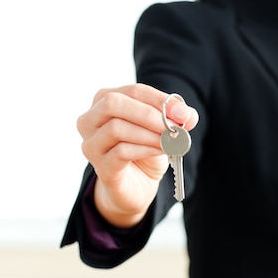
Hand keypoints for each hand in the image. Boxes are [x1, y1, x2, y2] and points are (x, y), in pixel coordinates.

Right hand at [77, 83, 198, 227]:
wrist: (137, 186)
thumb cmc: (144, 151)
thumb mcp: (161, 129)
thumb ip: (175, 118)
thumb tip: (187, 114)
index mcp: (104, 100)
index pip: (132, 91)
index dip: (159, 100)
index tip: (183, 112)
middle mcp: (90, 120)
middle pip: (113, 104)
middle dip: (147, 113)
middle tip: (173, 125)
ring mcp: (92, 144)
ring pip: (115, 128)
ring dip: (148, 134)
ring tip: (169, 140)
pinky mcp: (100, 167)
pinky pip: (120, 152)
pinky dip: (145, 149)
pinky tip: (160, 150)